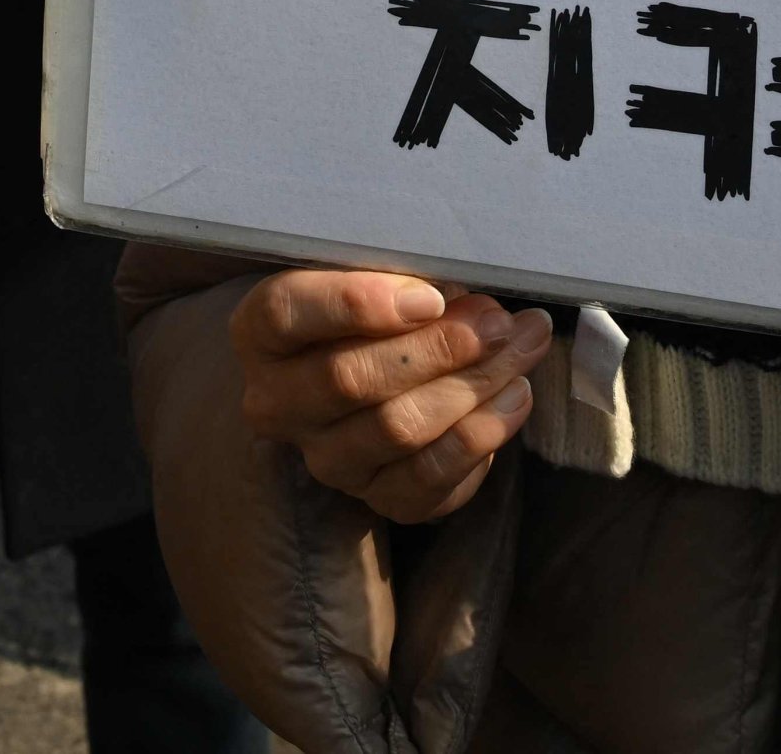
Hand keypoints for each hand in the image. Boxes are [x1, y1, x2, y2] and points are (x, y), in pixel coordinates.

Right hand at [228, 268, 549, 523]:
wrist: (372, 379)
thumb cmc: (373, 315)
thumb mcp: (370, 281)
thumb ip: (402, 282)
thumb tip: (469, 305)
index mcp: (259, 335)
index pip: (285, 313)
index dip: (356, 303)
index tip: (431, 297)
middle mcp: (277, 403)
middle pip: (350, 378)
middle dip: (437, 348)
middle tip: (497, 322)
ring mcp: (325, 459)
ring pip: (397, 428)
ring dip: (472, 386)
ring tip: (520, 349)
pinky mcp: (377, 498)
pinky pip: (430, 477)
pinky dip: (481, 434)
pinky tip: (515, 396)